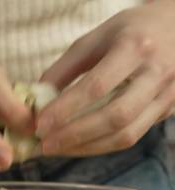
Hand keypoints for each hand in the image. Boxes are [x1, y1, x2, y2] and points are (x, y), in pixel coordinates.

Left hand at [37, 0, 174, 156]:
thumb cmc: (128, 32)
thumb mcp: (94, 39)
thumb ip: (64, 69)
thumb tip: (36, 102)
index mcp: (134, 47)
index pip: (97, 86)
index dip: (66, 109)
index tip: (40, 124)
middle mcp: (156, 73)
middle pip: (115, 117)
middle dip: (75, 135)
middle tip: (45, 144)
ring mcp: (166, 95)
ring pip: (126, 134)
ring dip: (87, 147)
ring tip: (58, 149)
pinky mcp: (166, 111)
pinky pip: (131, 137)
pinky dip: (101, 146)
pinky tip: (78, 146)